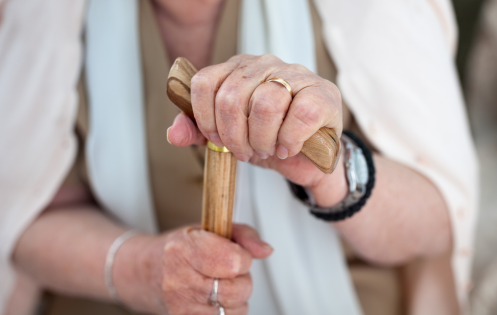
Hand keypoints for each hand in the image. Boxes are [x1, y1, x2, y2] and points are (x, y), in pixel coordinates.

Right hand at [119, 224, 272, 314]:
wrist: (148, 272)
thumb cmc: (180, 250)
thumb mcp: (209, 228)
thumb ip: (243, 235)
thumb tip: (264, 250)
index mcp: (183, 250)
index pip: (234, 261)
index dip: (242, 257)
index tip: (235, 254)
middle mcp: (178, 280)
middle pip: (237, 289)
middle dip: (241, 280)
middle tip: (227, 271)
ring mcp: (181, 306)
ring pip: (235, 310)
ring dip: (235, 299)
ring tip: (218, 285)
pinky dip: (227, 312)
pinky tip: (214, 300)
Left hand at [167, 54, 342, 189]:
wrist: (307, 157)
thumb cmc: (268, 139)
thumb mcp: (228, 138)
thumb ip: (199, 133)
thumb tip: (174, 133)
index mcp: (237, 69)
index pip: (205, 82)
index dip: (204, 118)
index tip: (216, 139)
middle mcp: (264, 65)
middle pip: (231, 97)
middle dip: (234, 136)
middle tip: (245, 151)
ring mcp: (296, 75)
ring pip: (265, 104)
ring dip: (262, 139)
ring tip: (268, 149)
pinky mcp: (322, 94)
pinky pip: (298, 115)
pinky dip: (289, 140)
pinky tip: (288, 147)